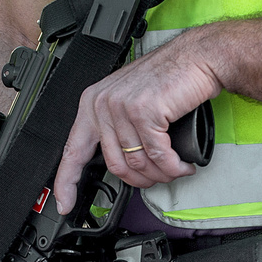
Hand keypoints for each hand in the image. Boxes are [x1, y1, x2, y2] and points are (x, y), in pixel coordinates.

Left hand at [53, 32, 220, 213]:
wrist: (196, 57)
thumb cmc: (168, 78)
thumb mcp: (129, 101)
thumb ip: (116, 128)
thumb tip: (118, 163)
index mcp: (93, 103)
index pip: (72, 150)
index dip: (66, 182)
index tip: (65, 203)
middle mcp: (102, 104)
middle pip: (114, 165)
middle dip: (140, 181)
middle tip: (157, 178)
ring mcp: (122, 107)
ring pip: (137, 163)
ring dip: (160, 174)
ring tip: (174, 169)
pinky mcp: (145, 111)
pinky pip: (157, 155)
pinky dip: (173, 167)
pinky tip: (182, 165)